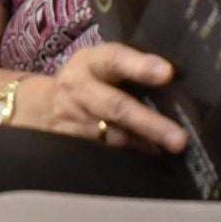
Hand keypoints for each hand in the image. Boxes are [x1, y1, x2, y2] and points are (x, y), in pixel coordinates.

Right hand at [13, 44, 187, 152]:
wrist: (41, 107)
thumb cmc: (88, 81)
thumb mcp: (101, 63)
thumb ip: (132, 66)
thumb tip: (178, 76)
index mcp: (91, 63)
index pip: (115, 58)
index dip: (140, 66)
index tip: (167, 73)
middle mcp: (80, 90)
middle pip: (116, 107)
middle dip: (149, 124)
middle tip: (179, 139)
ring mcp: (74, 121)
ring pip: (112, 138)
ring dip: (143, 146)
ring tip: (172, 154)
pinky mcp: (71, 146)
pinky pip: (103, 155)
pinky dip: (128, 161)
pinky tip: (149, 163)